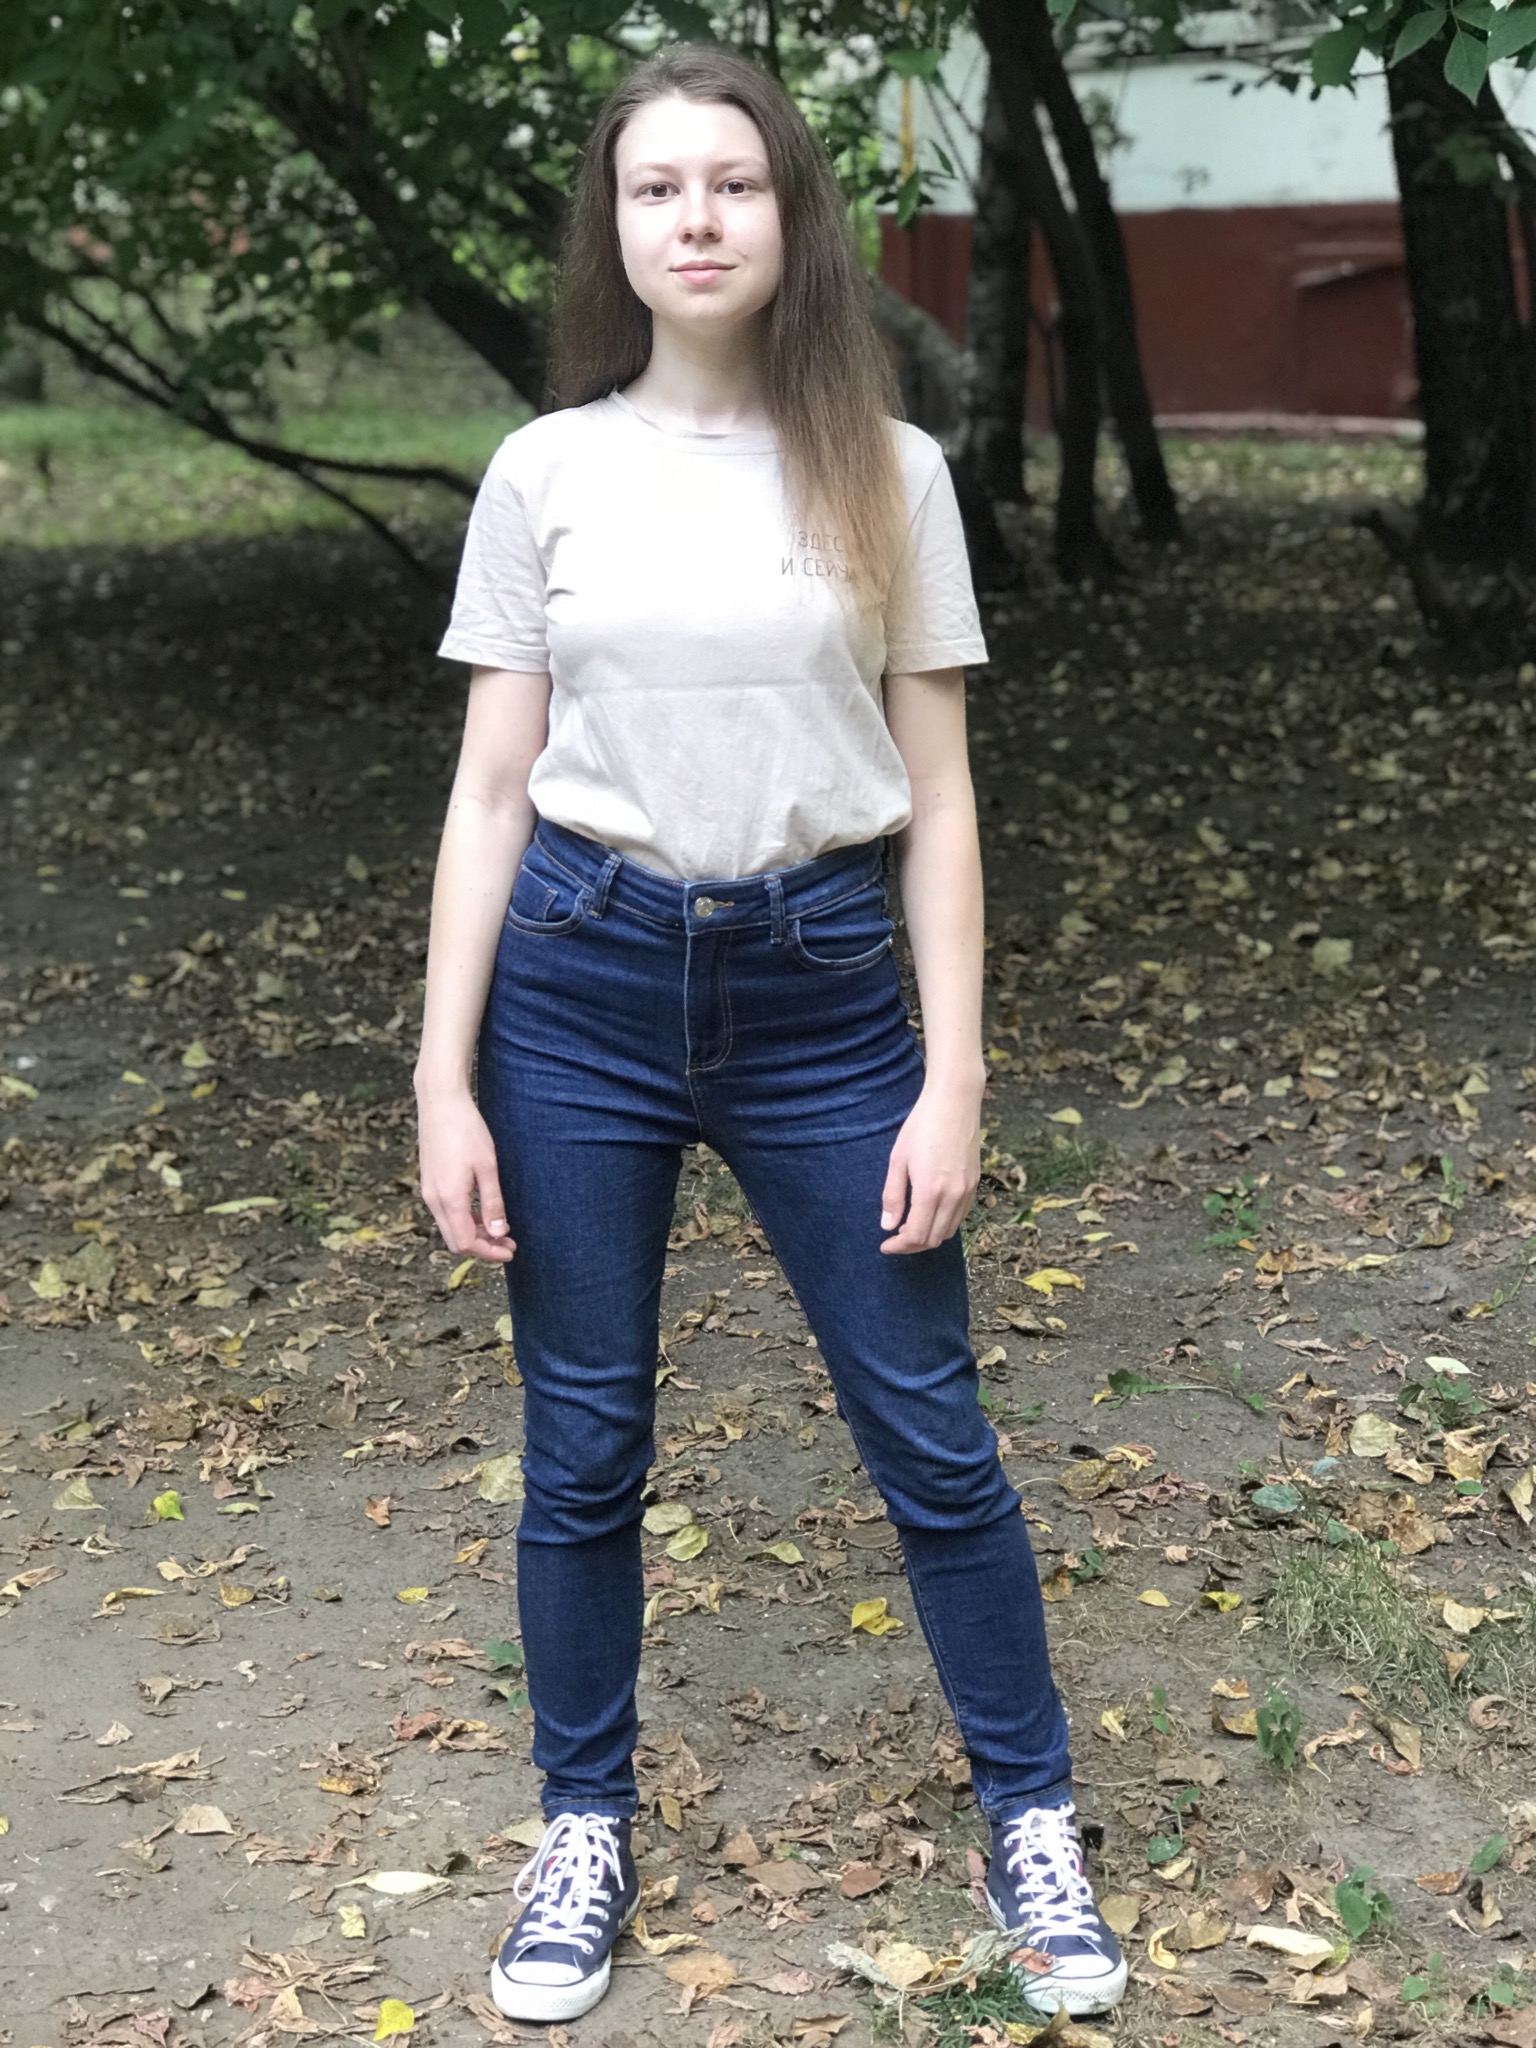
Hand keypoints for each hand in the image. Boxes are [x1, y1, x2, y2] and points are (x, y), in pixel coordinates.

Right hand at [416, 1087, 515, 1262]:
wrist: (440, 1102)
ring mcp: (429, 1191)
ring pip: (450, 1226)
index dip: (488, 1252)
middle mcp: (433, 1200)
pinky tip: (484, 1211)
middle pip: (455, 1240)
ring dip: (475, 1233)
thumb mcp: (487, 1167)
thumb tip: (498, 1233)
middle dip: (483, 1247)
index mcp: (448, 1199)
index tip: (510, 1251)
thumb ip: (492, 1202)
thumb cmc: (467, 1130)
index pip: (465, 1242)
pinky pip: (446, 1212)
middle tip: (509, 1243)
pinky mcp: (429, 1182)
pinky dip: (465, 1219)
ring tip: (501, 1228)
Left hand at [879, 1079, 981, 1253]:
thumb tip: (888, 1226)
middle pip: (934, 1239)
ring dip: (929, 1236)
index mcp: (930, 1191)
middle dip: (912, 1245)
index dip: (899, 1247)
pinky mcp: (975, 1183)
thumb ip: (893, 1195)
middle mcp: (953, 1195)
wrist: (955, 1102)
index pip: (916, 1236)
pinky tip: (929, 1212)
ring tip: (910, 1226)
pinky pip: (960, 1215)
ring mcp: (968, 1190)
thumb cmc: (921, 1126)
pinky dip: (944, 1223)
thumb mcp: (898, 1159)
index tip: (885, 1245)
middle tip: (895, 1239)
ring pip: (949, 1230)